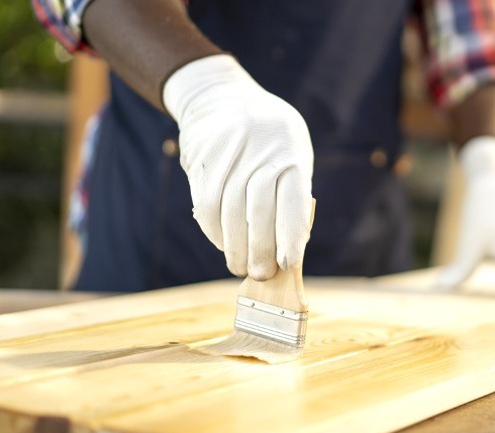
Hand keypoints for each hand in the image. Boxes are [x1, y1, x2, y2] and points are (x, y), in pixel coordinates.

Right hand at [163, 54, 313, 279]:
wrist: (221, 95)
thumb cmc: (269, 138)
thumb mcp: (291, 152)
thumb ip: (291, 193)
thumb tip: (289, 247)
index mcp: (291, 152)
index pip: (292, 202)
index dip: (290, 237)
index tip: (287, 264)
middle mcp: (260, 152)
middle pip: (257, 211)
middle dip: (259, 249)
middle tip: (260, 274)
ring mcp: (228, 154)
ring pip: (228, 212)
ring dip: (234, 246)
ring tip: (240, 266)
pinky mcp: (202, 159)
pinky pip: (205, 205)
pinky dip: (214, 231)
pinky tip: (223, 243)